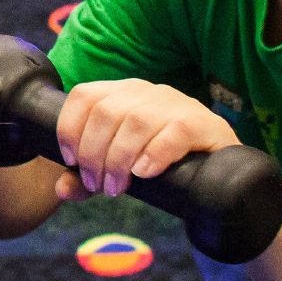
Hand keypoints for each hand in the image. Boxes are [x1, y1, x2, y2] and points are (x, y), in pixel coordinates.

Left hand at [54, 79, 236, 198]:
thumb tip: (61, 189)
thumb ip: (88, 178)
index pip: (85, 95)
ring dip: (119, 160)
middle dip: (94, 154)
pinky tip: (145, 173)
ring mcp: (175, 104)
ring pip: (136, 122)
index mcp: (122, 93)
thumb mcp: (120, 168)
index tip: (70, 160)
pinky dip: (154, 153)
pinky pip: (173, 131)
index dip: (70, 127)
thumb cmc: (162, 163)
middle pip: (106, 113)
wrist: (220, 169)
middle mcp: (146, 91)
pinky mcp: (201, 123)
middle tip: (99, 185)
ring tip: (118, 187)